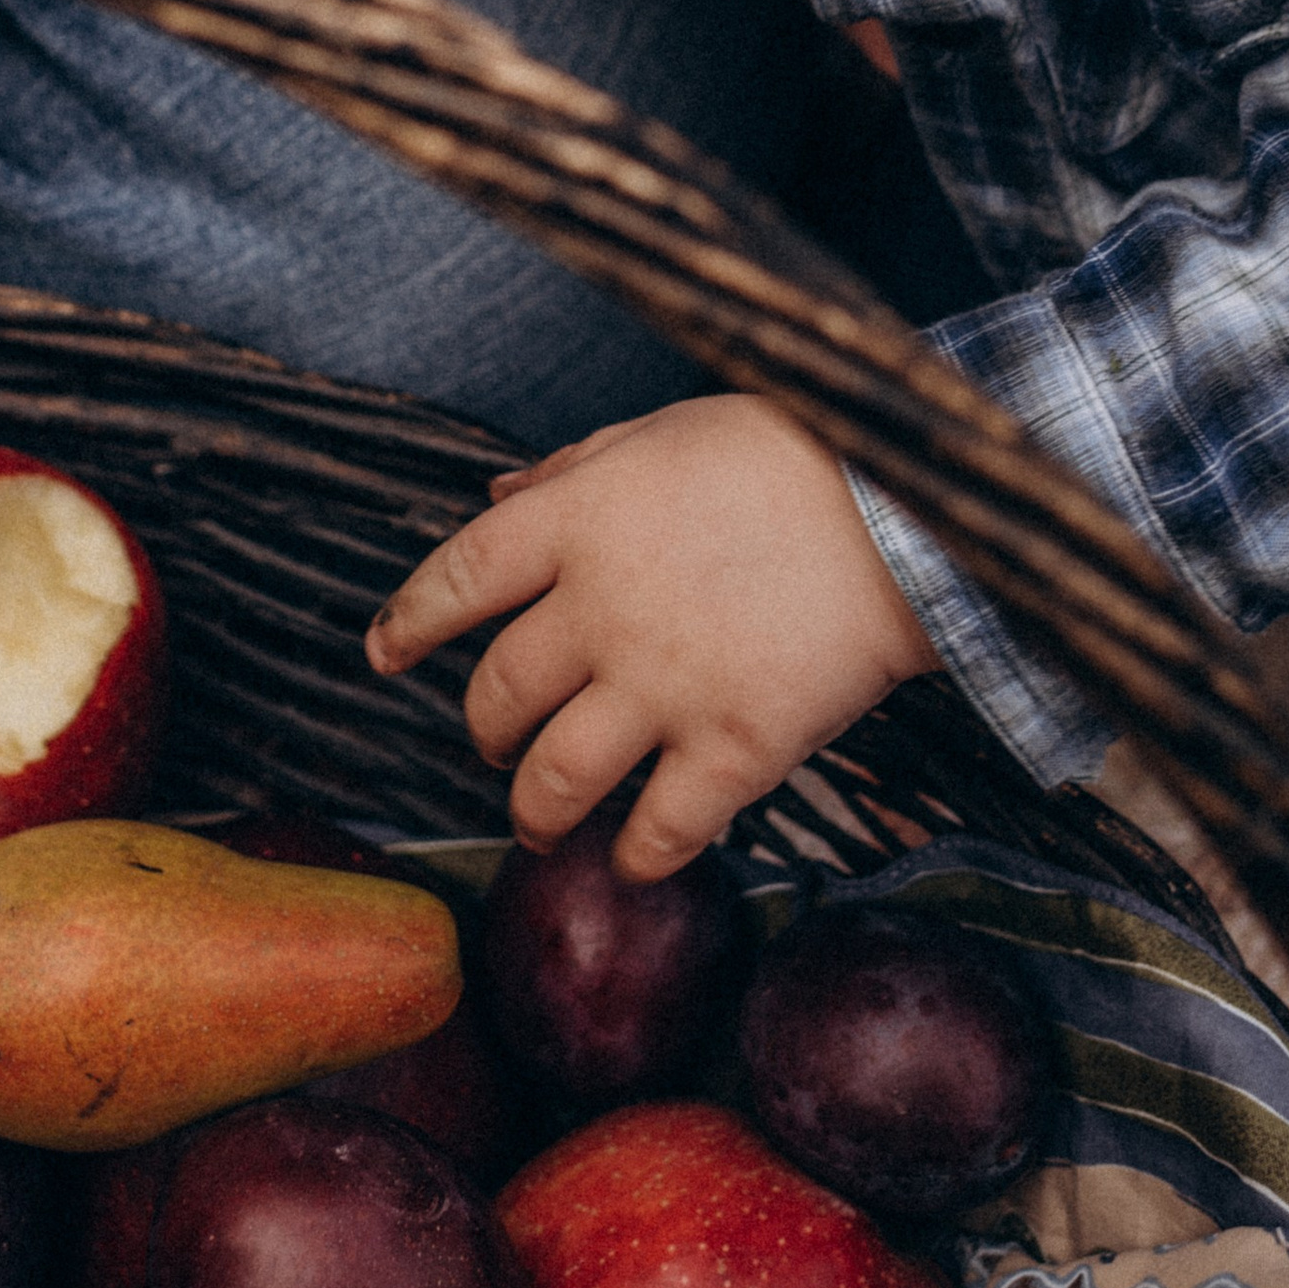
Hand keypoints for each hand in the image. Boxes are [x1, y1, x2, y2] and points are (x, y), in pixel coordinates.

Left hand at [365, 394, 933, 877]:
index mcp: (580, 521)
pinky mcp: (733, 750)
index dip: (409, 621)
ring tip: (537, 818)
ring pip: (555, 779)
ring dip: (533, 810)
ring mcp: (664, 687)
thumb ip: (574, 471)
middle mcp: (603, 609)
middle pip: (499, 694)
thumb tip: (497, 498)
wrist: (904, 512)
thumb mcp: (664, 432)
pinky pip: (658, 831)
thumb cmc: (790, 455)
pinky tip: (632, 855)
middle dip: (484, 729)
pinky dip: (633, 855)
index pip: (458, 579)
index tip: (384, 653)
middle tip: (494, 740)